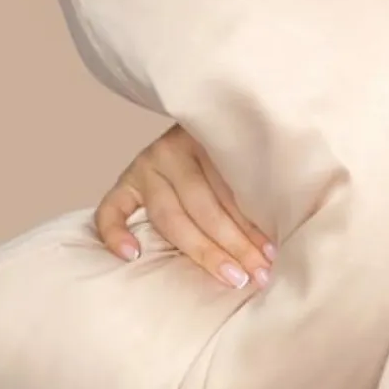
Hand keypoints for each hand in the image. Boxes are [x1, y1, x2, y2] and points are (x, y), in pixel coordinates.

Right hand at [94, 123, 276, 290]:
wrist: (198, 113)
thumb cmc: (229, 147)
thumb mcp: (245, 152)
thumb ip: (256, 183)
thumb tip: (277, 239)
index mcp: (205, 137)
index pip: (229, 190)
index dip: (252, 226)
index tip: (272, 255)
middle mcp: (171, 150)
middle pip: (203, 206)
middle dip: (234, 244)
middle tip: (257, 273)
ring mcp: (146, 165)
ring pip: (170, 217)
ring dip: (203, 251)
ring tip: (230, 276)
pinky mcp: (126, 181)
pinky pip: (111, 209)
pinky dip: (115, 233)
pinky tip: (131, 256)